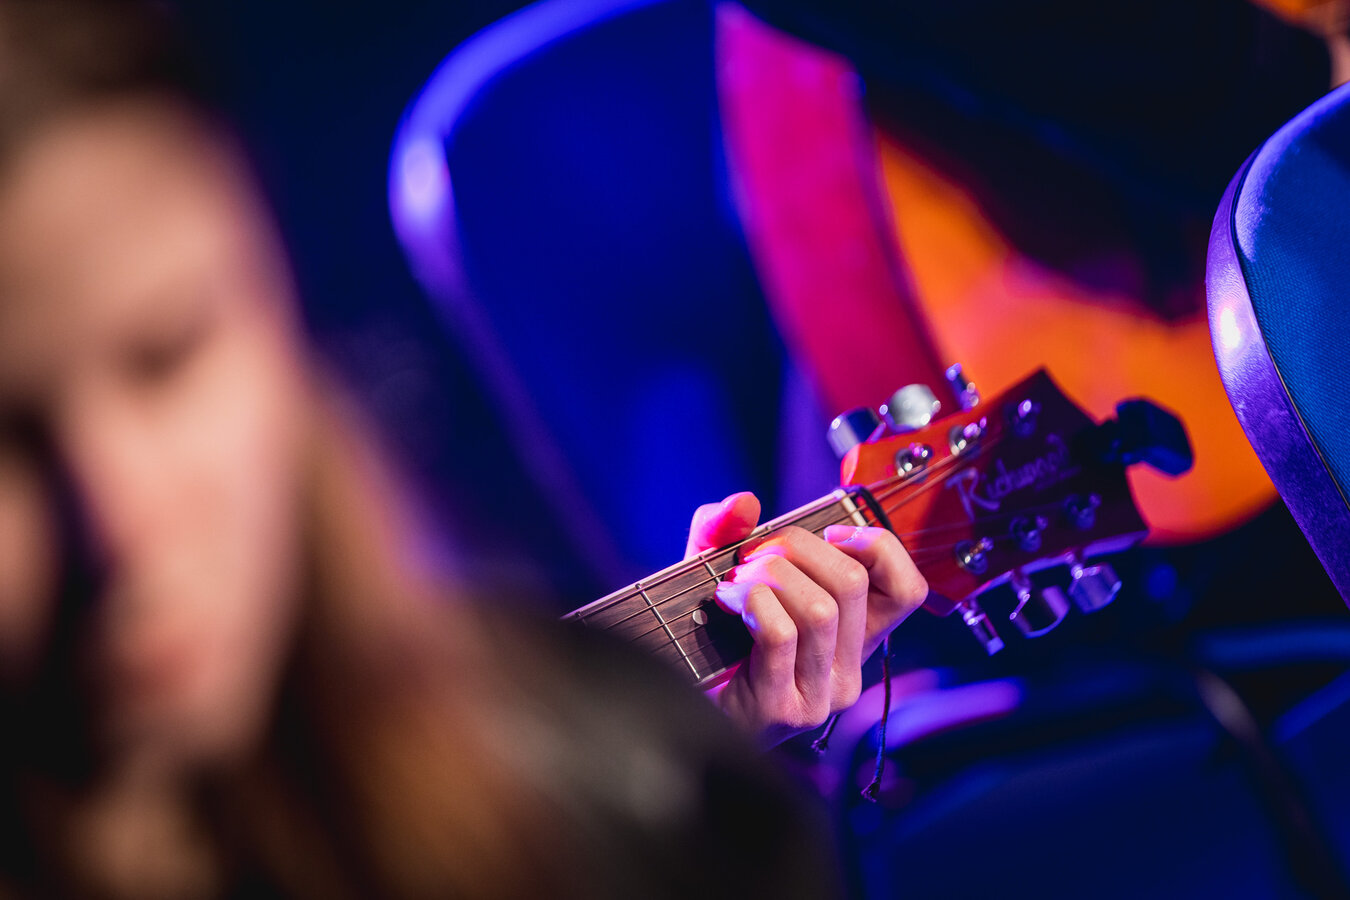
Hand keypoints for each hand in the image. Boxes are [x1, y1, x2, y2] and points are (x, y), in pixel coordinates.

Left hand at [685, 492, 926, 745]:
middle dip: (796, 547)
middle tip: (754, 554)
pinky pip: (781, 633)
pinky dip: (751, 603)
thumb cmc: (710, 640)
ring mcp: (820, 696)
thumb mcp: (726, 571)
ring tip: (734, 583)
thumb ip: (730, 530)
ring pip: (820, 609)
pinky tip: (726, 605)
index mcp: (853, 639)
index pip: (909, 591)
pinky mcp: (784, 708)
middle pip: (853, 584)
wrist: (677, 706)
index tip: (829, 535)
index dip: (879, 548)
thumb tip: (744, 503)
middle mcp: (848, 671)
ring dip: (768, 577)